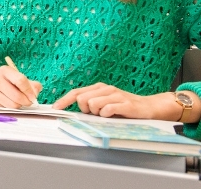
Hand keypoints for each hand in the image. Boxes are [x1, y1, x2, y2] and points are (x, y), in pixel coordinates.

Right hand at [0, 66, 43, 107]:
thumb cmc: (5, 82)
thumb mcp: (17, 78)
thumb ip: (31, 85)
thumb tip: (35, 94)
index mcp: (5, 70)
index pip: (21, 81)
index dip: (30, 91)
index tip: (34, 97)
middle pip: (17, 96)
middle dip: (26, 102)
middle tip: (28, 102)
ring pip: (12, 104)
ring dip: (18, 105)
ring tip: (17, 101)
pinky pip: (4, 108)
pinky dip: (8, 107)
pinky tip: (6, 101)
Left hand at [52, 84, 181, 119]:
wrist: (149, 107)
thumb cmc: (124, 107)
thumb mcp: (105, 103)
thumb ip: (91, 104)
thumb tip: (72, 110)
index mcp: (98, 88)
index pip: (76, 92)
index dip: (64, 100)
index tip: (55, 108)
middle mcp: (106, 89)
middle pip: (81, 99)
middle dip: (85, 110)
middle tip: (97, 113)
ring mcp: (115, 95)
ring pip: (92, 104)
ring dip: (97, 113)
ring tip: (108, 114)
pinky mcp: (125, 103)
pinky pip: (107, 109)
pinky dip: (107, 115)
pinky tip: (113, 115)